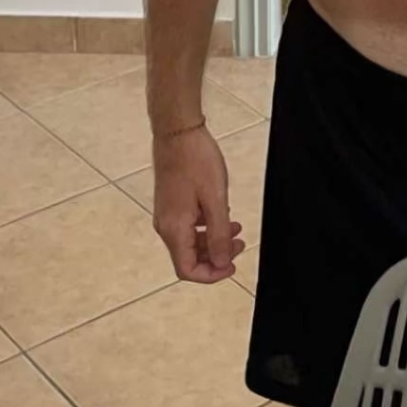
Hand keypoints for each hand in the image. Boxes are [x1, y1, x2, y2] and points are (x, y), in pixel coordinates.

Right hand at [151, 123, 244, 282]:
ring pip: (189, 242)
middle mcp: (166, 226)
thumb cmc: (196, 160)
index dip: (211, 275)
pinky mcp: (170, 204)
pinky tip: (222, 215)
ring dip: (213, 241)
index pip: (187, 270)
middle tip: (240, 244)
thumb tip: (222, 263)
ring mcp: (167, 215)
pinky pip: (187, 227)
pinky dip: (206, 227)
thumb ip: (219, 234)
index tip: (232, 266)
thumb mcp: (215, 199)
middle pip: (188, 258)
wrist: (178, 132)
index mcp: (174, 229)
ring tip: (236, 229)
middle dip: (216, 257)